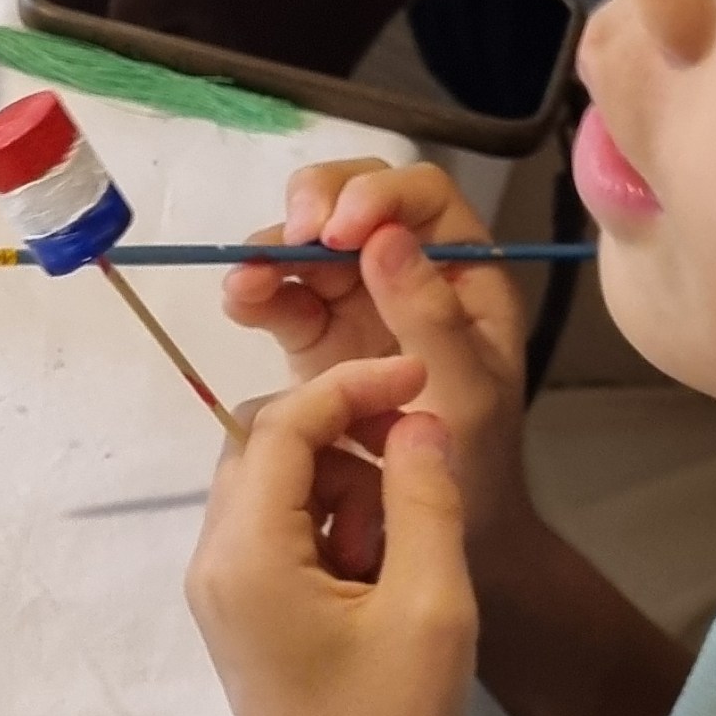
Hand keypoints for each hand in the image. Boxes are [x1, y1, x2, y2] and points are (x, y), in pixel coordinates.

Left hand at [187, 359, 477, 715]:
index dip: (352, 384)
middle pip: (265, 445)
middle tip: (421, 461)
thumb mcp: (432, 606)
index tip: (421, 375)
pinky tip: (381, 575)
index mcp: (244, 553)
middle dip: (346, 434)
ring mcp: (221, 589)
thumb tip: (415, 418)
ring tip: (405, 546)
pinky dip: (332, 526)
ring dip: (344, 485)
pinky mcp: (242, 614)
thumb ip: (425, 496)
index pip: (281, 424)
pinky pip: (279, 531)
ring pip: (276, 486)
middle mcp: (213, 560)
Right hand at [225, 159, 532, 550]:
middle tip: (294, 235)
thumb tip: (384, 240)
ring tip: (247, 278)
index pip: (421, 196)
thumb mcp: (468, 390)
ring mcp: (358, 297)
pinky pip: (281, 295)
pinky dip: (256, 290)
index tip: (343, 230)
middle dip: (317, 204)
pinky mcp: (316, 332)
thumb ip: (430, 316)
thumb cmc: (476, 455)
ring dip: (273, 247)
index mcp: (463, 269)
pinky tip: (240, 301)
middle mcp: (408, 268)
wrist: (445, 522)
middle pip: (355, 197)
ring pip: (309, 241)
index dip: (378, 194)